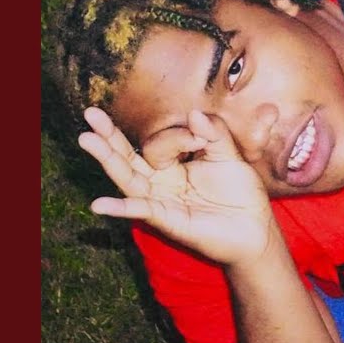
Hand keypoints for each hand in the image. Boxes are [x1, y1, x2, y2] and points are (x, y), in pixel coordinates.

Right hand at [78, 107, 277, 266]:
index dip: (180, 135)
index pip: (163, 140)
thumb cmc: (240, 193)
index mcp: (174, 162)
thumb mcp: (229, 155)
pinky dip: (121, 208)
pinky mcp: (167, 220)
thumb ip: (214, 132)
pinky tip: (99, 205)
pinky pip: (141, 211)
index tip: (202, 140)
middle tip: (90, 113)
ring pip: (128, 177)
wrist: (256, 229)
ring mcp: (160, 199)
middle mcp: (161, 180)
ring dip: (108, 159)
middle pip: (130, 155)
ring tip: (86, 139)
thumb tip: (194, 114)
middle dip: (110, 135)